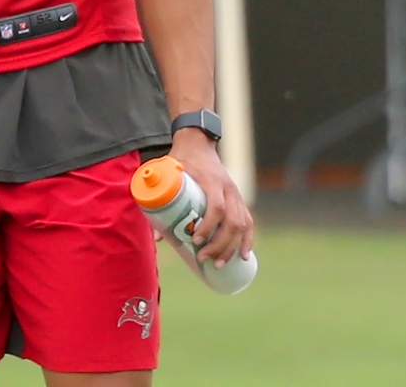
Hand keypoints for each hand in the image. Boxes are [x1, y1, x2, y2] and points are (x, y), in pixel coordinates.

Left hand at [169, 127, 253, 267]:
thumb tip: (157, 237)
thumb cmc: (182, 160)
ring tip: (218, 263)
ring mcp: (235, 194)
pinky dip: (247, 240)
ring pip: (241, 224)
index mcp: (211, 180)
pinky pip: (248, 222)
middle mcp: (228, 188)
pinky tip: (243, 255)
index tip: (195, 239)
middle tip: (203, 258)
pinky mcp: (238, 199)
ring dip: (231, 247)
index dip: (208, 226)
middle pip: (232, 221)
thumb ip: (161, 199)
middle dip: (219, 244)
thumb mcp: (169, 173)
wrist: (198, 143)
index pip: (216, 207)